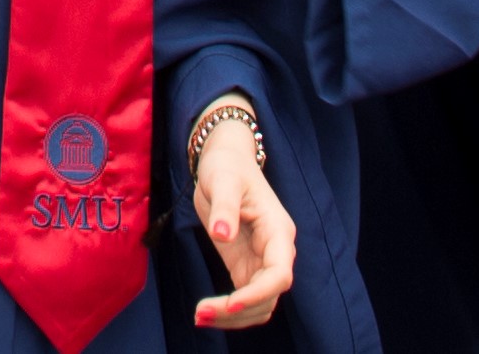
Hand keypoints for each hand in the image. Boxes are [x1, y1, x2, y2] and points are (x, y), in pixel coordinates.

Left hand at [189, 109, 295, 327]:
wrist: (225, 160)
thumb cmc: (227, 165)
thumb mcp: (222, 179)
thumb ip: (225, 207)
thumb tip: (223, 235)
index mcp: (277, 232)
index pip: (279, 275)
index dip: (257, 294)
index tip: (229, 303)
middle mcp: (276, 253)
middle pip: (268, 297)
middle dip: (238, 312)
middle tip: (200, 314)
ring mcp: (262, 263)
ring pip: (258, 305)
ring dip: (232, 318)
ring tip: (199, 317)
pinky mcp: (246, 267)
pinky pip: (244, 299)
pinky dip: (228, 311)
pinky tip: (205, 313)